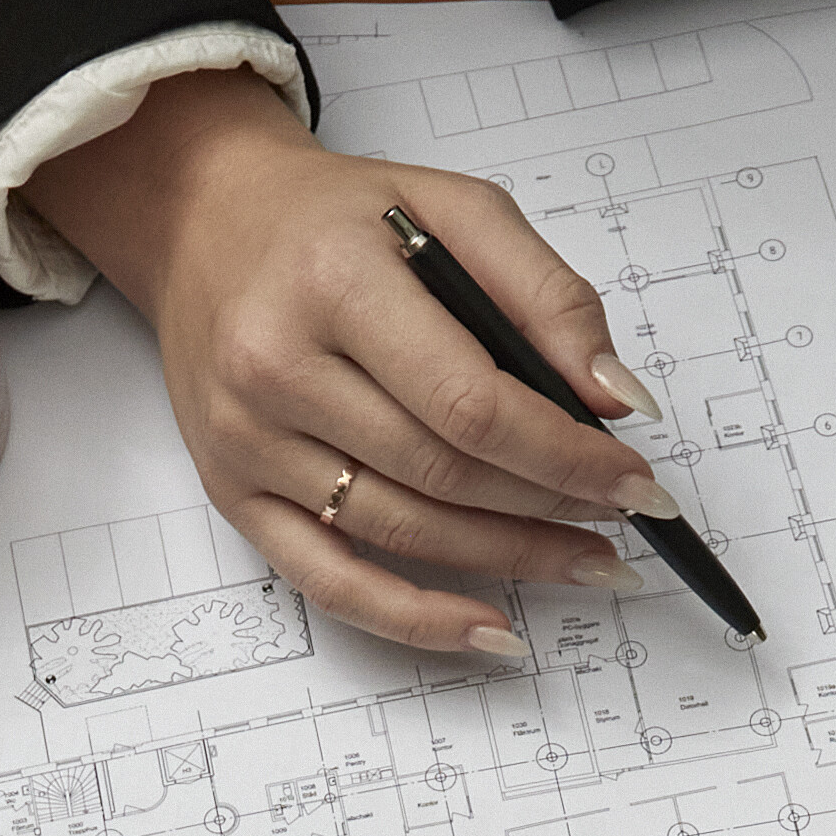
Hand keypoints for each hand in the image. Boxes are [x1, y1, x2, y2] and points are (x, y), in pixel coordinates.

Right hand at [27, 70, 667, 654]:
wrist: (200, 219)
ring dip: (511, 558)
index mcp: (334, 284)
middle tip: (622, 512)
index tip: (634, 477)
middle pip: (444, 474)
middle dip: (552, 504)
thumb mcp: (453, 208)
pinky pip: (332, 584)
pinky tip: (491, 627)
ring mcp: (248, 441)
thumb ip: (546, 294)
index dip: (565, 455)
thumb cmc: (332, 218)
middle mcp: (276, 368)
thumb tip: (615, 400)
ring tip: (586, 558)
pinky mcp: (234, 492)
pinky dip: (416, 620)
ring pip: (405, 533)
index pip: (471, 403)